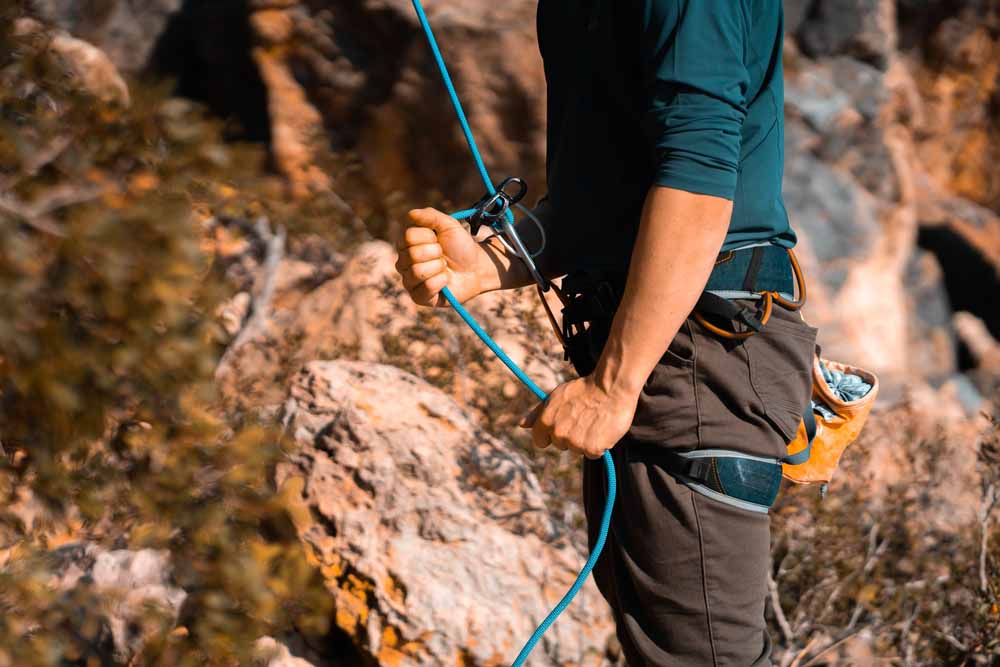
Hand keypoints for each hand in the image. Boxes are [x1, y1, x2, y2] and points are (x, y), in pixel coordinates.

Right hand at [394, 208, 496, 306]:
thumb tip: (410, 214)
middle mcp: (404, 262)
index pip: (408, 236)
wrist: (476, 268)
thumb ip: (430, 216)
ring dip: (439, 267)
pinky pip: (426, 287)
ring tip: (445, 268)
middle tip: (443, 255)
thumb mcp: (449, 226)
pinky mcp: (419, 297)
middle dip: (435, 252)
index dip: (428, 237)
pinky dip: (442, 281)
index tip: (438, 239)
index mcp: (407, 244)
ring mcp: (410, 281)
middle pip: (412, 254)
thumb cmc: (460, 247)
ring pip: (418, 271)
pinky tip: (446, 280)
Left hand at [520, 376, 638, 458]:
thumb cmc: (584, 390)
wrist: (611, 387)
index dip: (551, 434)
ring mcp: (575, 443)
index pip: (541, 441)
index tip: (563, 427)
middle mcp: (558, 434)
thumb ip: (537, 413)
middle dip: (571, 436)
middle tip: (583, 418)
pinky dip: (600, 445)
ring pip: (578, 450)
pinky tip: (602, 429)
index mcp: (546, 421)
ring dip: (586, 440)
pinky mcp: (593, 449)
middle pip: (561, 445)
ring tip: (594, 421)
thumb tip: (522, 425)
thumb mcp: (556, 397)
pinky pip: (594, 454)